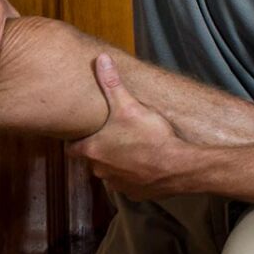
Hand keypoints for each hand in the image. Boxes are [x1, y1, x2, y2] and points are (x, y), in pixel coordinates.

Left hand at [66, 54, 188, 201]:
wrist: (181, 166)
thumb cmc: (151, 136)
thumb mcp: (128, 105)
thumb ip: (111, 83)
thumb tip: (101, 58)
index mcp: (92, 151)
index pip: (71, 149)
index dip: (76, 141)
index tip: (82, 133)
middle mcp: (100, 171)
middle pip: (91, 160)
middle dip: (99, 150)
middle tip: (111, 136)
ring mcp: (118, 185)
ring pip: (110, 173)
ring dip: (116, 164)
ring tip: (130, 148)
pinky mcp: (136, 194)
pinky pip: (128, 184)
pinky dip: (133, 176)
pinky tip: (145, 163)